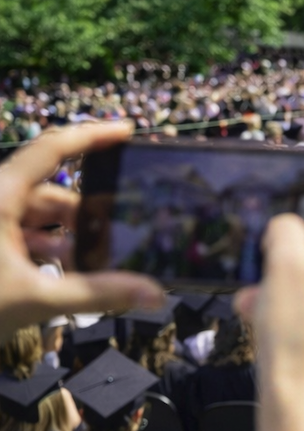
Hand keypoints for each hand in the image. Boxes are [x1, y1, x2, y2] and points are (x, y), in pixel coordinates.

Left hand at [0, 123, 162, 342]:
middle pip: (52, 192)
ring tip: (90, 269)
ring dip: (67, 239)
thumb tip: (154, 294)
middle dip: (87, 216)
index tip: (126, 131)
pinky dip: (45, 250)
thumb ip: (98, 294)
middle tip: (118, 238)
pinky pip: (21, 235)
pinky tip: (62, 276)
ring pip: (37, 216)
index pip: (54, 148)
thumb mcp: (35, 299)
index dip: (92, 135)